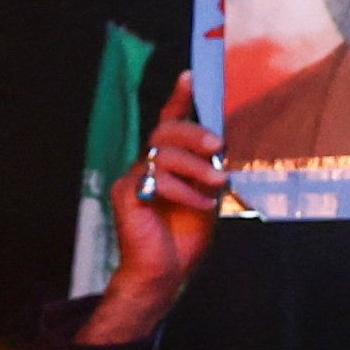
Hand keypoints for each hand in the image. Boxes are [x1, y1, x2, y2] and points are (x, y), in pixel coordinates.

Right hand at [77, 73, 221, 343]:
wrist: (164, 273)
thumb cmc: (184, 236)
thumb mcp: (207, 196)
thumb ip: (209, 169)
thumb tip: (221, 143)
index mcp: (165, 162)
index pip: (169, 123)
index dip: (178, 99)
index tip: (190, 76)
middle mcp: (146, 165)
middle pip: (164, 130)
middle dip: (193, 132)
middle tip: (217, 146)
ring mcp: (133, 178)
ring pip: (163, 153)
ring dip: (197, 167)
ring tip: (218, 185)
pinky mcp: (128, 194)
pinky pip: (159, 180)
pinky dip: (187, 192)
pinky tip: (201, 207)